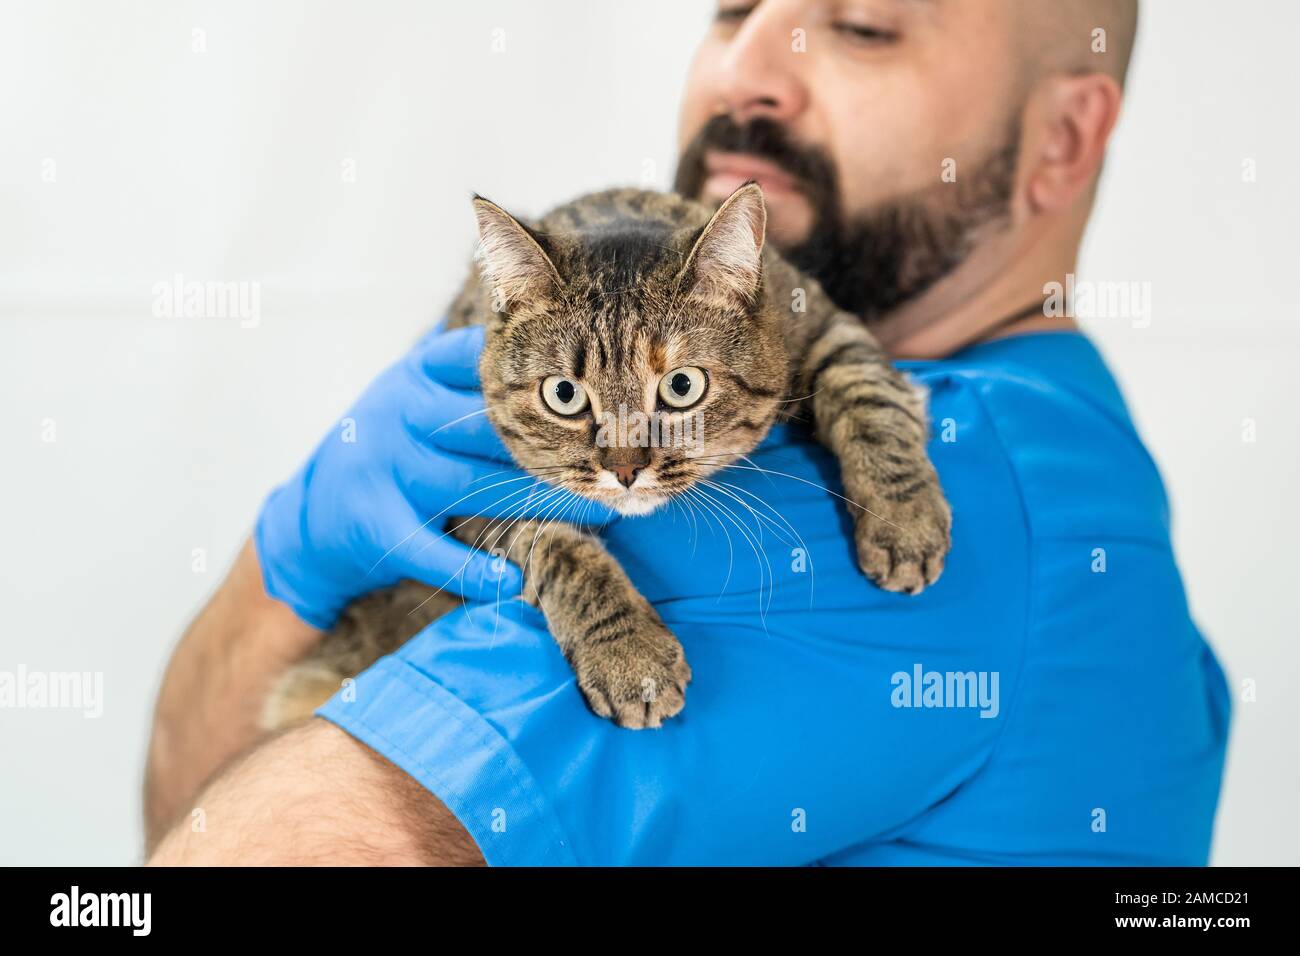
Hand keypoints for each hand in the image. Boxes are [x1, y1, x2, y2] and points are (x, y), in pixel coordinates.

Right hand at [256, 325, 605, 628]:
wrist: (311, 516)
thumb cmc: (394, 445)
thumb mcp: (418, 392)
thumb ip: (473, 374)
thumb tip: (566, 355)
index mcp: (417, 373)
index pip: (483, 360)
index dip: (543, 374)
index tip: (600, 389)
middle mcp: (402, 415)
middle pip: (492, 427)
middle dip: (558, 446)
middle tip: (615, 461)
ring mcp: (389, 471)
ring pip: (477, 486)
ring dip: (541, 503)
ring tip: (600, 513)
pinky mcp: (378, 527)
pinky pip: (435, 552)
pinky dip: (475, 571)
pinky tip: (513, 578)